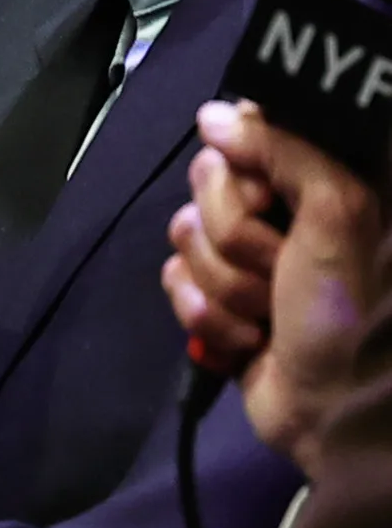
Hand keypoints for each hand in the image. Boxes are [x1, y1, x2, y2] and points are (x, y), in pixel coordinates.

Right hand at [164, 100, 382, 477]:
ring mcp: (252, 254)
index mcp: (331, 178)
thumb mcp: (339, 214)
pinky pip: (176, 279)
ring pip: (188, 233)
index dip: (248, 159)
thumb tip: (213, 116)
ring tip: (267, 315)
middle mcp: (290, 207)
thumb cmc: (350, 311)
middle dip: (236, 235)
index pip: (258, 127)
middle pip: (212, 180)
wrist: (335, 411)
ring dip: (225, 284)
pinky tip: (244, 337)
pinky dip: (206, 314)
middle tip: (277, 266)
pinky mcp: (221, 295)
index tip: (266, 194)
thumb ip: (283, 149)